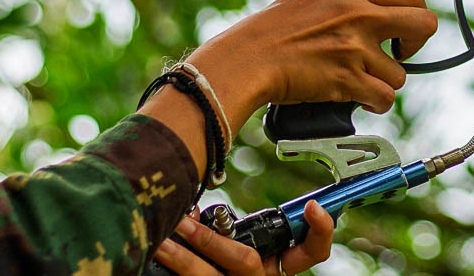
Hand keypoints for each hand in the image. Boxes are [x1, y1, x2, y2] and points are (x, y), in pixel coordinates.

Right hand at [141, 0, 435, 181]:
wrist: (248, 59)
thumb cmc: (269, 32)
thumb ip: (345, 2)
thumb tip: (367, 10)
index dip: (414, 13)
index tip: (404, 27)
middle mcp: (359, 14)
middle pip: (424, 24)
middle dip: (417, 44)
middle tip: (400, 52)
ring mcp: (355, 47)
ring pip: (401, 72)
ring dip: (385, 81)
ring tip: (364, 81)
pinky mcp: (348, 79)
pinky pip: (385, 97)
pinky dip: (376, 103)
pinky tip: (362, 99)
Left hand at [153, 201, 333, 275]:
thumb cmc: (227, 263)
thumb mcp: (244, 244)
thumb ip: (234, 224)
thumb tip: (191, 204)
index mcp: (278, 265)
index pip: (313, 252)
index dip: (319, 230)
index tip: (313, 205)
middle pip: (245, 262)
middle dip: (212, 242)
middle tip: (186, 224)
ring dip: (180, 257)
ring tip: (161, 239)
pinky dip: (171, 268)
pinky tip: (154, 254)